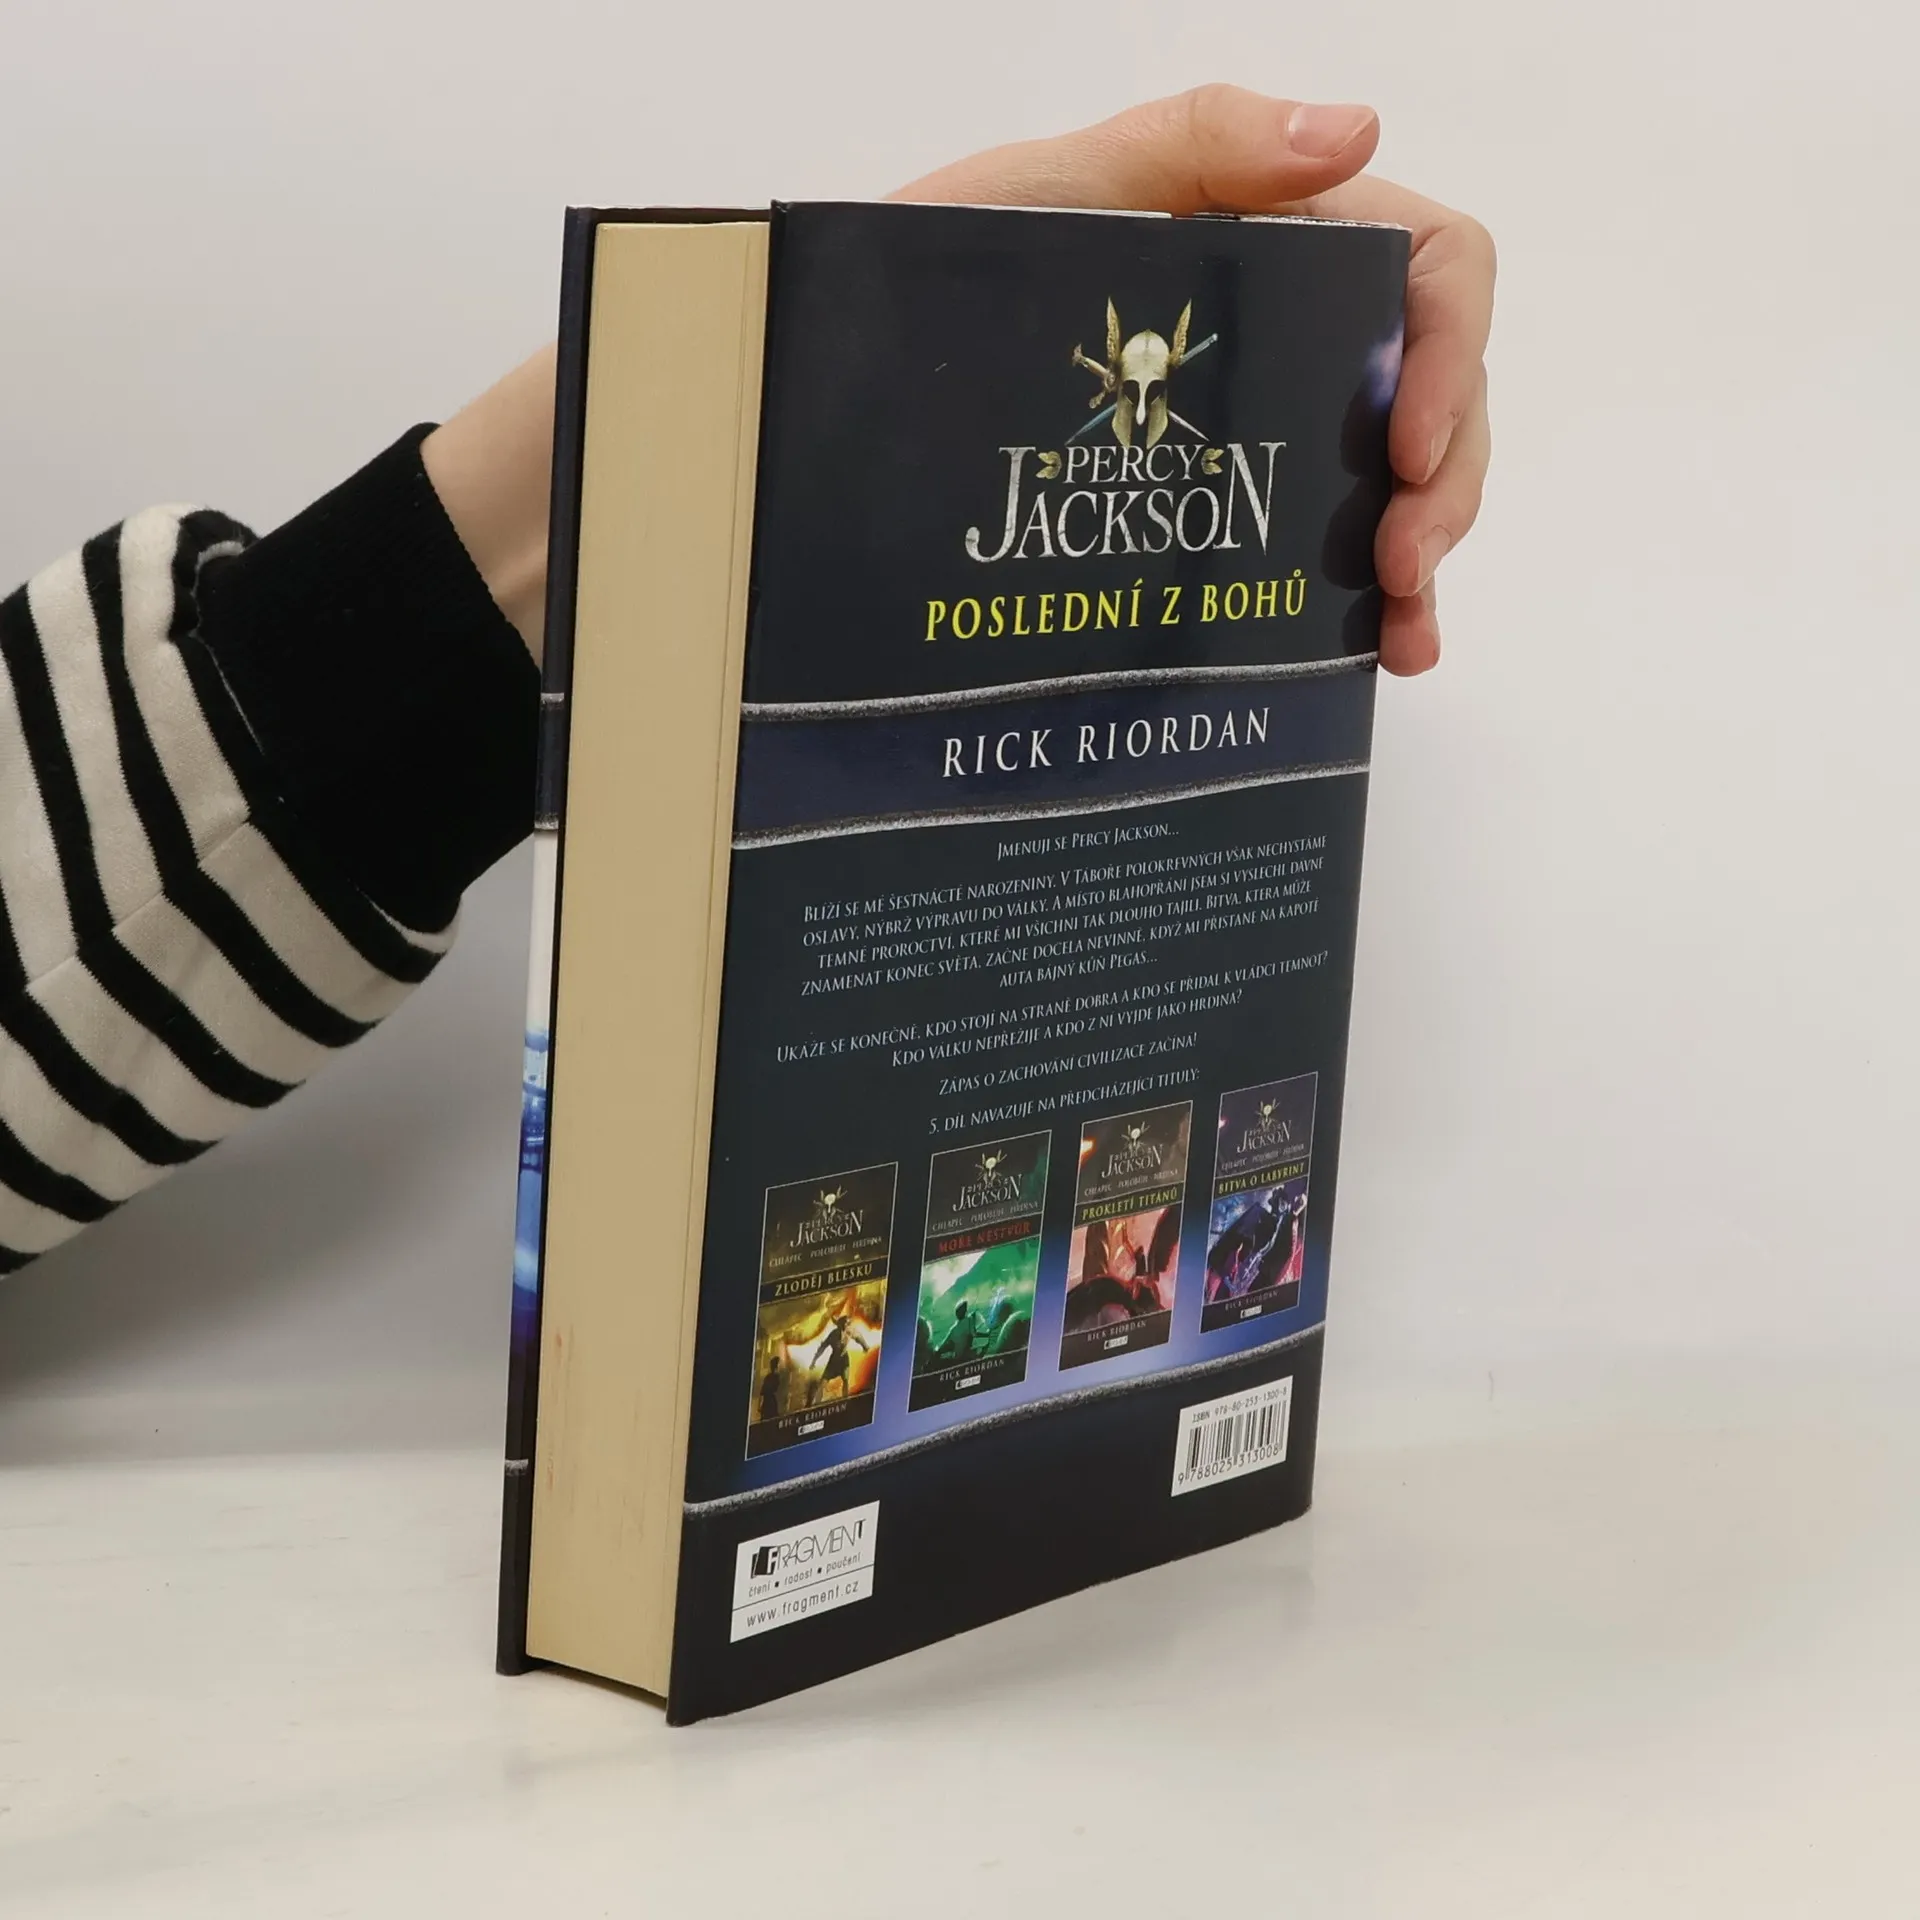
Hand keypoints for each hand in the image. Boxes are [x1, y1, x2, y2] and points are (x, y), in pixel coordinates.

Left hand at [894, 86, 1494, 675]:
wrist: (860, 374)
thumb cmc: (943, 266)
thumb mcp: (1059, 190)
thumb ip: (1198, 144)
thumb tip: (1354, 133)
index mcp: (1279, 236)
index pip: (1430, 268)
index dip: (1449, 353)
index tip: (1403, 448)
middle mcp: (1289, 329)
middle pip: (1431, 388)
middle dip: (1441, 481)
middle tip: (1398, 569)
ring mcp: (1259, 421)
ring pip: (1393, 477)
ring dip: (1421, 552)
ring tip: (1400, 635)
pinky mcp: (1215, 500)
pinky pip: (1320, 544)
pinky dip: (1362, 599)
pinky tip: (1371, 651)